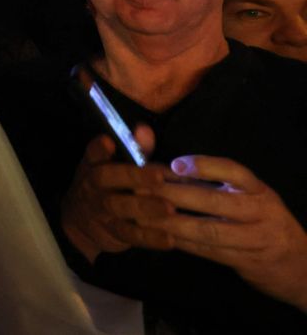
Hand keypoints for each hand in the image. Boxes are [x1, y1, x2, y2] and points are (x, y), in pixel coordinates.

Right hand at [60, 126, 170, 262]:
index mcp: (94, 165)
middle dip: (133, 176)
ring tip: (168, 208)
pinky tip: (169, 239)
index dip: (100, 148)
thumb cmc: (106, 186)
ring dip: (144, 207)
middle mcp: (94, 185)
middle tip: (157, 176)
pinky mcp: (112, 232)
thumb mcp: (114, 165)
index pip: (93, 152)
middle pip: (107, 178)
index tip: (109, 141)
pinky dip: (149, 238)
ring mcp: (101, 209)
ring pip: (119, 207)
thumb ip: (133, 149)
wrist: (80, 221)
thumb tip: (145, 129)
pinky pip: (130, 235)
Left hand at [138, 154, 306, 310]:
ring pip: (208, 229)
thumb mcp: (253, 199)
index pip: (234, 172)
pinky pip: (209, 251)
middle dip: (174, 194)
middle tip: (141, 189)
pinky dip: (183, 243)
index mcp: (260, 191)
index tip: (175, 164)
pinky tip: (161, 237)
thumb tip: (170, 169)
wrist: (301, 268)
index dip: (204, 166)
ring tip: (142, 216)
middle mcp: (260, 212)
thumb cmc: (267, 225)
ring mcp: (255, 239)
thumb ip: (219, 185)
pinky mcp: (247, 262)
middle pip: (214, 201)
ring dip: (171, 223)